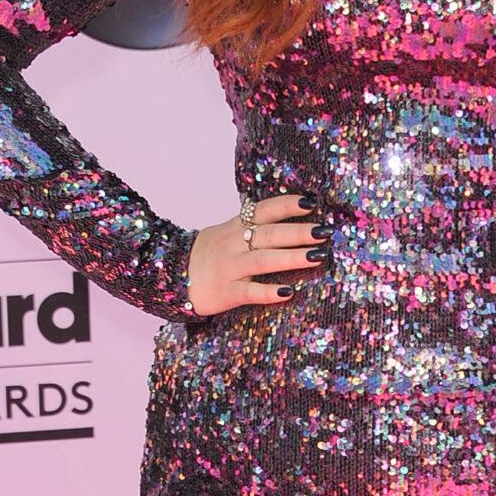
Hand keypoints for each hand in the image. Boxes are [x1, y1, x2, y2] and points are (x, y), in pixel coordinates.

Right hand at [185, 192, 326, 315]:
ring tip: (318, 256)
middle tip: (324, 232)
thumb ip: (253, 224)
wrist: (170, 275)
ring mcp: (228, 268)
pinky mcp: (225, 292)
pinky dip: (268, 292)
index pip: (264, 210)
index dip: (286, 205)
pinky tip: (288, 293)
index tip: (311, 203)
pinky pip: (249, 292)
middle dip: (298, 232)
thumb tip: (289, 215)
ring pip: (262, 260)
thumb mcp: (227, 231)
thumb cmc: (208, 254)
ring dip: (291, 257)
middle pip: (269, 234)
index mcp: (235, 226)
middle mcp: (233, 244)